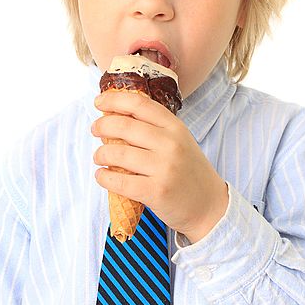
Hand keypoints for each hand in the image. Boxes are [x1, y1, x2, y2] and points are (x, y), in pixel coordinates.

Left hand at [91, 90, 228, 242]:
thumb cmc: (189, 171)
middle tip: (95, 129)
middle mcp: (171, 144)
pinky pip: (119, 181)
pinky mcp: (156, 192)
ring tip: (99, 156)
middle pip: (124, 125)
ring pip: (118, 154)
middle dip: (102, 126)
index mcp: (175, 127)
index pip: (140, 104)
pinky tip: (102, 176)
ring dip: (100, 154)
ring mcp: (164, 168)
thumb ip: (155, 128)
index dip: (114, 99)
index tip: (99, 102)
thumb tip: (116, 115)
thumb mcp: (180, 140)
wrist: (209, 205)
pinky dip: (104, 177)